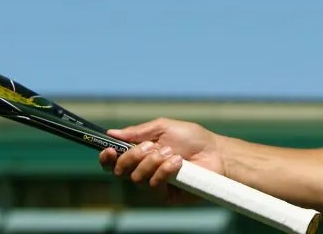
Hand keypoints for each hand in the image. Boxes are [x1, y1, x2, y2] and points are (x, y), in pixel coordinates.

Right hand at [99, 118, 225, 204]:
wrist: (216, 153)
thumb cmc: (193, 138)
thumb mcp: (163, 127)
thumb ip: (138, 132)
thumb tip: (112, 132)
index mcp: (140, 153)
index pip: (115, 160)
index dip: (106, 157)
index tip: (108, 149)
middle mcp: (144, 170)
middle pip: (119, 171)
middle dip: (132, 157)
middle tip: (149, 147)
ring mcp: (154, 184)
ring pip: (136, 178)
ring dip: (153, 161)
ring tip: (171, 152)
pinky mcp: (165, 195)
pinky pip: (153, 186)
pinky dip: (164, 171)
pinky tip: (178, 163)